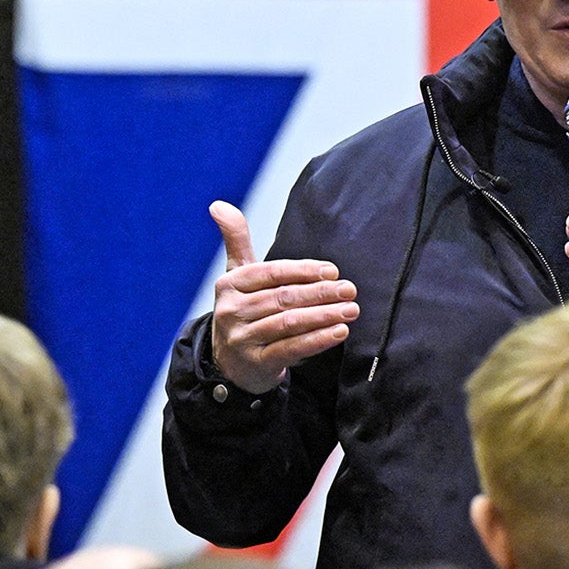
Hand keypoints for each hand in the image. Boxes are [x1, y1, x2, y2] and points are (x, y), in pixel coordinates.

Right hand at [207, 201, 357, 392]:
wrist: (229, 362)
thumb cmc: (243, 310)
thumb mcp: (237, 276)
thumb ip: (236, 239)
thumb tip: (218, 204)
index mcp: (230, 284)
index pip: (272, 273)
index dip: (304, 271)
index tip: (333, 271)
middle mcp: (231, 311)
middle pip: (283, 298)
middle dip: (320, 293)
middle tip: (350, 290)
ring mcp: (241, 339)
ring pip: (288, 323)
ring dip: (323, 316)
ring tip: (351, 310)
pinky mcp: (255, 363)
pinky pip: (290, 349)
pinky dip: (317, 340)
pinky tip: (339, 332)